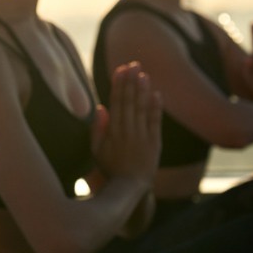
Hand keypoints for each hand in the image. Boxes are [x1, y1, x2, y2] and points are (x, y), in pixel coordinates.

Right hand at [92, 63, 161, 185]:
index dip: (119, 85)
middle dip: (131, 82)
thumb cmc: (110, 168)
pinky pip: (156, 122)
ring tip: (143, 74)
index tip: (120, 69)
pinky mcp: (155, 143)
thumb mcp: (95, 151)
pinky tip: (157, 94)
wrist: (130, 188)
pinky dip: (156, 108)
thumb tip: (101, 107)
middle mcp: (129, 132)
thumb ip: (97, 129)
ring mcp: (143, 137)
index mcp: (113, 132)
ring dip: (143, 90)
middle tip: (133, 64)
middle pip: (130, 102)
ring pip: (143, 109)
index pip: (116, 103)